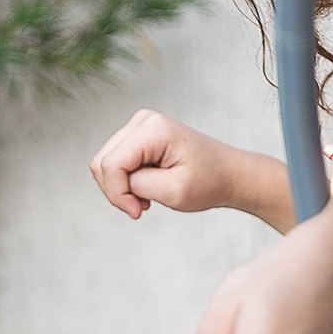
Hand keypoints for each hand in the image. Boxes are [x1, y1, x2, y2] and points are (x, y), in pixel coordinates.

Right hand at [90, 109, 241, 219]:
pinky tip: (147, 188)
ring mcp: (140, 126)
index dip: (117, 194)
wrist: (230, 174)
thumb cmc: (210, 181)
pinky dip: (126, 181)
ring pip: (105, 163)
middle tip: (142, 207)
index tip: (138, 212)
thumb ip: (136, 185)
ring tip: (147, 198)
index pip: (111, 165)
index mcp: (154, 129)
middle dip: (117, 191)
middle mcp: (143, 121)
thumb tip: (112, 179)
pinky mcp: (139, 136)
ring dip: (121, 187)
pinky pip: (115, 162)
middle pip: (102, 162)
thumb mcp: (173, 191)